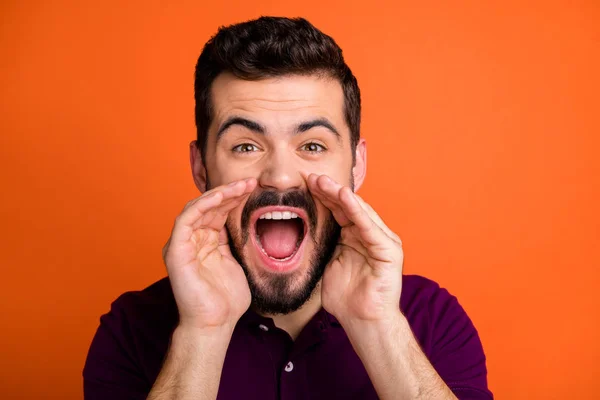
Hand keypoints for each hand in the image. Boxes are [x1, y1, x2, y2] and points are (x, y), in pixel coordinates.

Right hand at [162, 178, 256, 330]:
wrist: (214, 324)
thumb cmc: (226, 300)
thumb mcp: (237, 263)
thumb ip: (235, 242)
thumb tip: (246, 224)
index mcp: (205, 242)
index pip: (218, 212)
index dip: (235, 198)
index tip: (254, 188)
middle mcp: (191, 239)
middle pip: (209, 206)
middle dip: (230, 192)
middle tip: (251, 182)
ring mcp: (181, 244)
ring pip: (197, 207)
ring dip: (219, 194)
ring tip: (241, 186)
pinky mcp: (176, 249)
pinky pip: (187, 219)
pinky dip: (203, 205)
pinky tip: (222, 197)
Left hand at [306, 174, 403, 323]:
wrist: (363, 321)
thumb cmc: (346, 297)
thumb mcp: (327, 263)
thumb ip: (323, 244)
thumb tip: (301, 229)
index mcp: (355, 236)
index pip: (338, 210)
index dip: (321, 196)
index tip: (303, 184)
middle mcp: (370, 234)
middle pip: (347, 206)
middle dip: (328, 190)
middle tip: (310, 176)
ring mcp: (382, 240)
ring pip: (358, 212)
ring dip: (340, 195)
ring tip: (323, 182)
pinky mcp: (389, 250)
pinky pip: (370, 227)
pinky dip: (357, 211)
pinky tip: (345, 197)